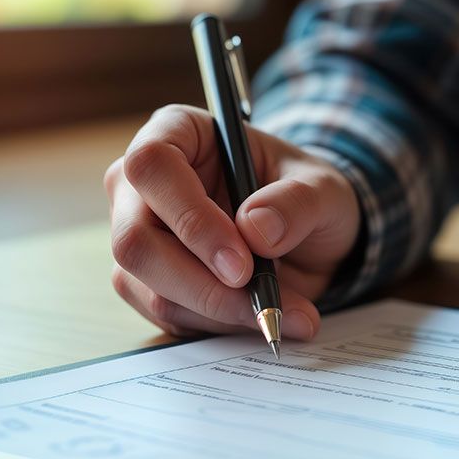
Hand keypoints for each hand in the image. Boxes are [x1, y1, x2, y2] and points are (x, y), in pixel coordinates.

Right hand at [104, 105, 360, 338]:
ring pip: (149, 287)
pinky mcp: (148, 284)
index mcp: (177, 133)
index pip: (152, 166)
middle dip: (200, 281)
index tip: (241, 262)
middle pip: (135, 239)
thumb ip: (297, 203)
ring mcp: (140, 237)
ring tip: (281, 312)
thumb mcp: (323, 189)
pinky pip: (167, 316)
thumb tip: (256, 229)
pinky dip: (217, 325)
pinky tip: (260, 316)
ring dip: (218, 310)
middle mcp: (142, 185)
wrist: (309, 239)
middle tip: (261, 300)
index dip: (190, 217)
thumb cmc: (304, 196)